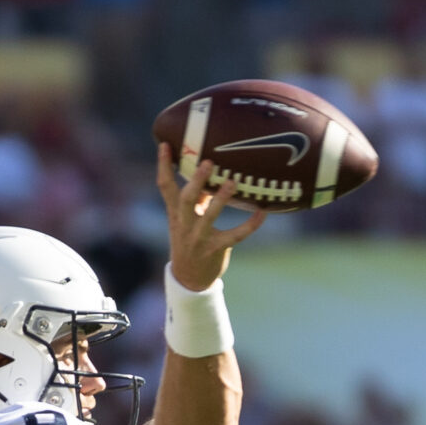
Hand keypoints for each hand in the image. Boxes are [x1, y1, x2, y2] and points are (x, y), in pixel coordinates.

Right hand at [157, 142, 265, 293]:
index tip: (165, 145)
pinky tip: (262, 213)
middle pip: (186, 199)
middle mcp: (184, 224)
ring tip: (233, 182)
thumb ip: (196, 198)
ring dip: (220, 199)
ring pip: (209, 217)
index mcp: (175, 213)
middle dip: (196, 181)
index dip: (163, 166)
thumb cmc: (189, 240)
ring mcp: (199, 238)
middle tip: (208, 162)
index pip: (165, 187)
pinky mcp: (216, 249)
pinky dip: (250, 224)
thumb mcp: (185, 219)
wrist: (189, 279)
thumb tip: (207, 173)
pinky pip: (235, 235)